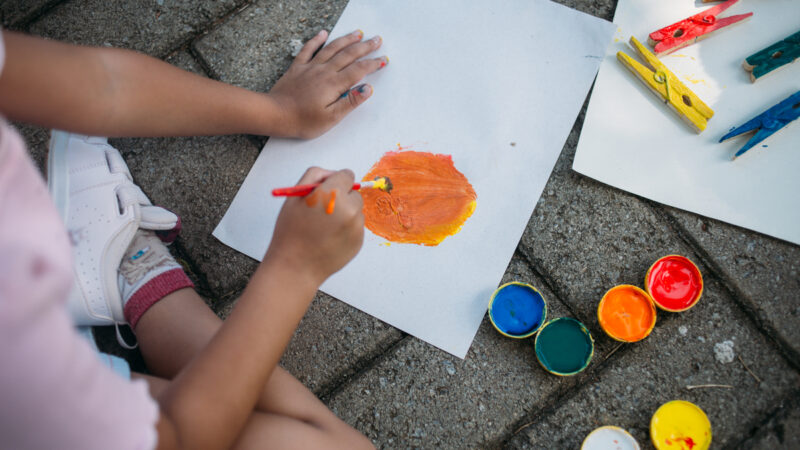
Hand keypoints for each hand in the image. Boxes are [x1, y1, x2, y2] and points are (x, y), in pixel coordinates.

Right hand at [264, 167, 364, 284]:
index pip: (347, 175)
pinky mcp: (360, 241)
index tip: (329, 189)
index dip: (336, 182)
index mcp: (332, 193)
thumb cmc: (291, 232)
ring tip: (324, 228)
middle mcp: (348, 208)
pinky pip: (356, 227)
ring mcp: (356, 226)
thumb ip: (315, 176)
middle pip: (354, 193)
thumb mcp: (295, 196)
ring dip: (345, 214)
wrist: (295, 267)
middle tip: (324, 211)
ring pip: (356, 211)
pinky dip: (347, 230)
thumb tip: (333, 174)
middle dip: (342, 198)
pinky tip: (330, 239)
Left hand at [267, 29, 387, 138]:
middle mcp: (324, 71)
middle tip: (377, 39)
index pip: (359, 70)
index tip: (384, 59)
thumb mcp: (331, 117)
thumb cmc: (303, 120)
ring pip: (332, 48)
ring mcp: (310, 67)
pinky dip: (317, 40)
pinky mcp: (297, 68)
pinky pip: (308, 49)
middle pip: (348, 55)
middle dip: (365, 47)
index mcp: (334, 84)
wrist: (275, 114)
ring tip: (358, 33)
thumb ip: (350, 101)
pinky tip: (323, 33)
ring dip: (346, 40)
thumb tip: (368, 88)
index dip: (373, 64)